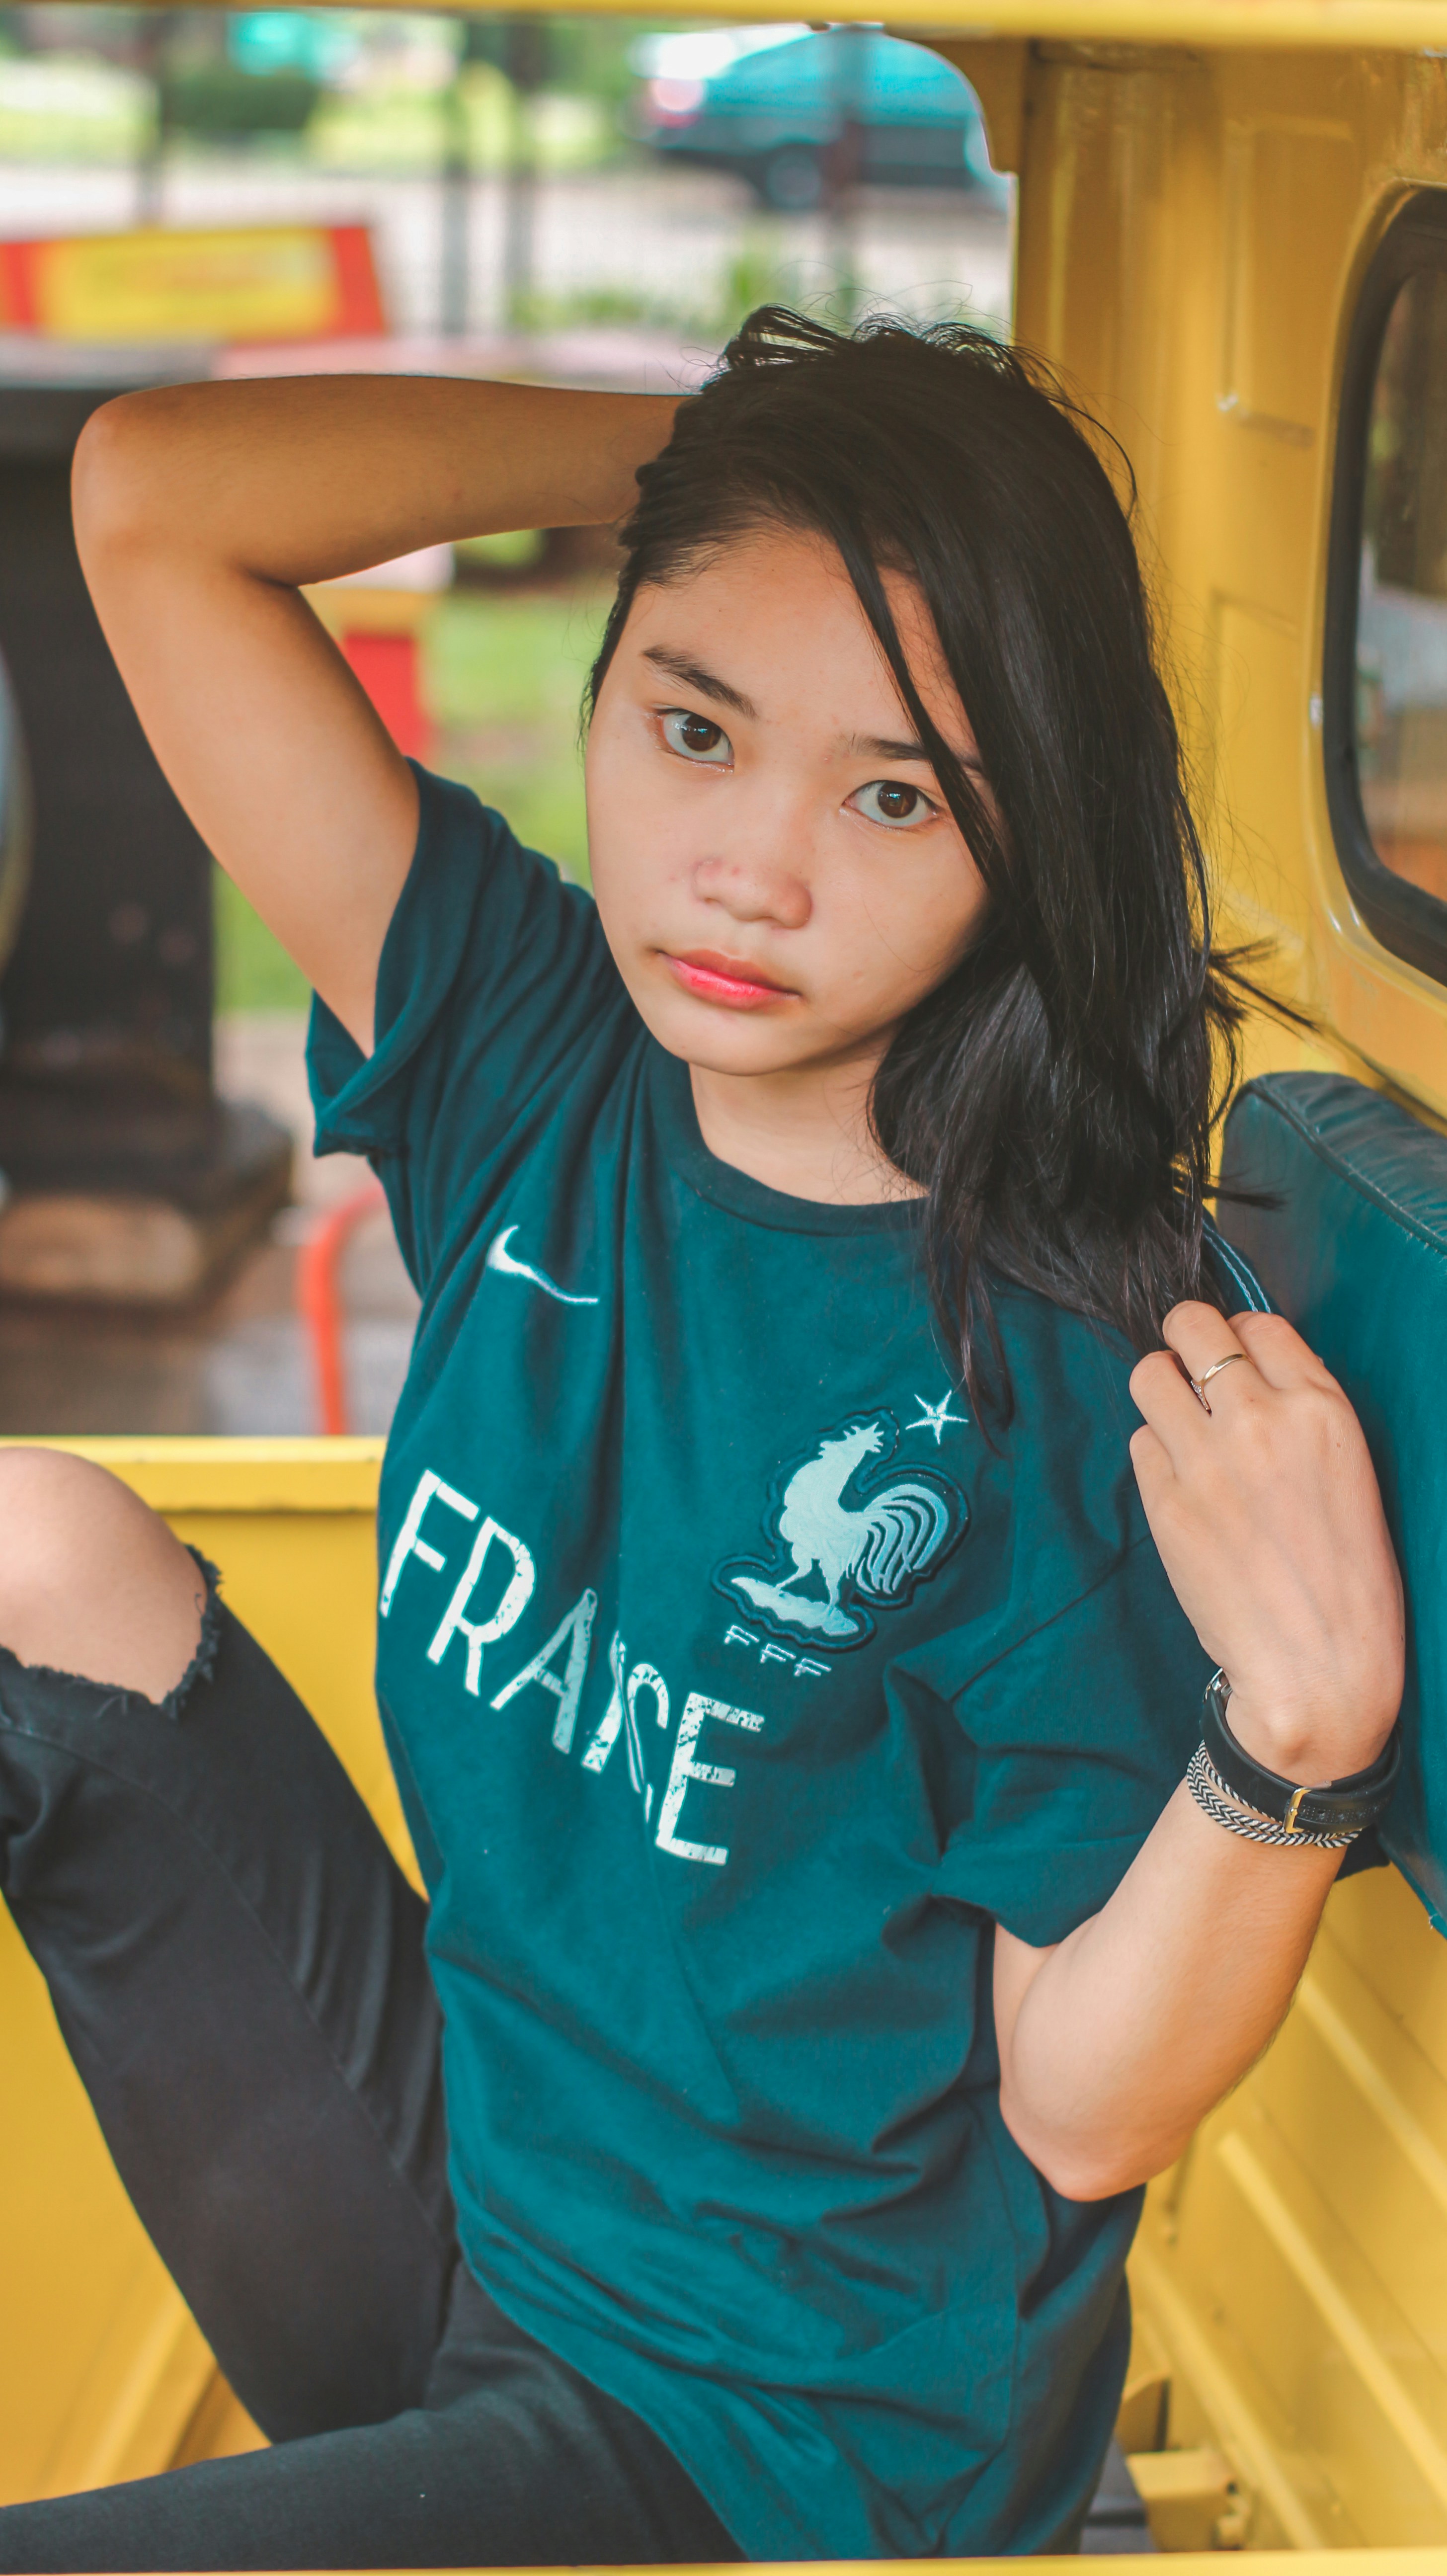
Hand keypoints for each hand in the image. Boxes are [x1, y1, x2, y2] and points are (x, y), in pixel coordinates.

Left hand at [1129, 1304, 1403, 1782]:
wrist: (1318, 1668)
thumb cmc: (1346, 1579)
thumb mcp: (1349, 1472)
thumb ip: (1300, 1414)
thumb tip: (1246, 1376)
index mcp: (1322, 1410)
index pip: (1259, 1324)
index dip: (1238, 1336)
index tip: (1233, 1359)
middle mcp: (1261, 1421)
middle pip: (1191, 1326)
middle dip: (1184, 1340)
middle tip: (1188, 1370)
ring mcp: (1206, 1460)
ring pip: (1148, 1376)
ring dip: (1159, 1392)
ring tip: (1179, 1425)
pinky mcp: (1166, 1501)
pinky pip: (1139, 1442)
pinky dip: (1154, 1454)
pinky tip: (1182, 1485)